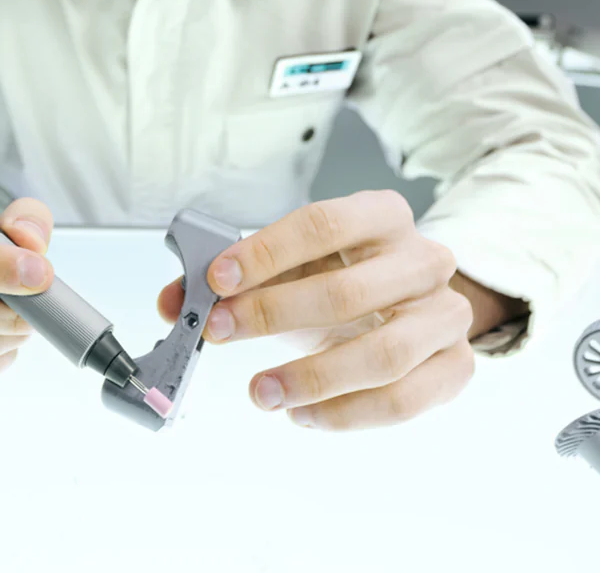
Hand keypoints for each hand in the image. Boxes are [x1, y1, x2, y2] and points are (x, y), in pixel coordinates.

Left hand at [157, 190, 474, 430]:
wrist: (411, 302)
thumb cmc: (342, 275)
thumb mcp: (291, 264)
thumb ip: (231, 277)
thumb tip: (173, 301)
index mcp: (381, 215)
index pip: (321, 225)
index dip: (264, 252)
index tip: (216, 279)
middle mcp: (423, 259)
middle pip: (347, 290)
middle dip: (273, 314)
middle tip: (218, 332)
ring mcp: (447, 314)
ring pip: (383, 353)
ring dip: (311, 378)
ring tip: (259, 391)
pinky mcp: (456, 366)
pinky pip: (404, 399)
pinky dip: (347, 414)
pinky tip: (301, 414)